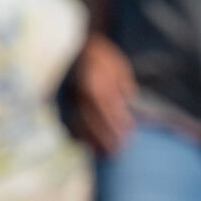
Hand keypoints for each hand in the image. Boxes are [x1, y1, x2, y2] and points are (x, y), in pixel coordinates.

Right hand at [68, 35, 135, 156]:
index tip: (129, 134)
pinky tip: (88, 145)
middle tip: (118, 152)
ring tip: (104, 154)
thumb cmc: (104, 57)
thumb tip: (130, 101)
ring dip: (95, 140)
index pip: (111, 107)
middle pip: (97, 119)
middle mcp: (85, 93)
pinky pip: (75, 120)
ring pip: (85, 122)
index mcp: (99, 83)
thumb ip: (124, 85)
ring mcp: (76, 98)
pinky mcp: (71, 101)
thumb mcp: (120, 66)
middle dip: (108, 136)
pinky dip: (81, 134)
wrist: (81, 47)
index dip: (120, 121)